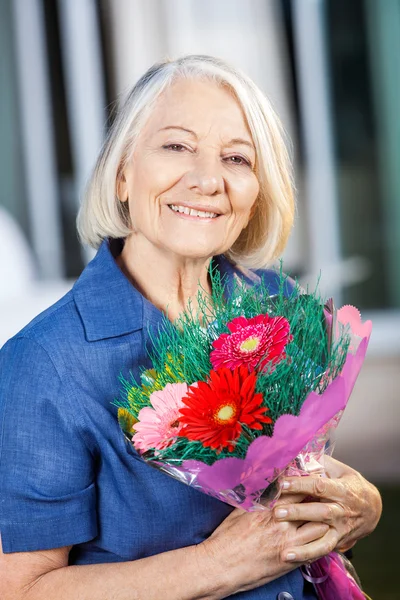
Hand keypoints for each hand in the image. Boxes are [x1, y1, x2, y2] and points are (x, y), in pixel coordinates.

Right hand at [198, 493, 329, 595]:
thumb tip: (264, 485)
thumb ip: (258, 497)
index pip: (297, 489)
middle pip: (314, 507)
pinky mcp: (291, 562)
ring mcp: (290, 543)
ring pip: (321, 528)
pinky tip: (319, 538)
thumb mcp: (240, 510)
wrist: (222, 565)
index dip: (307, 483)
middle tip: (324, 498)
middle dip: (320, 501)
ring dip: (323, 522)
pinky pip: (316, 550)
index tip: (313, 479)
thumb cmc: (227, 538)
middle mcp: (283, 524)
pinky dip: (321, 542)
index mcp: (270, 508)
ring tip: (324, 518)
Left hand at [274, 456, 381, 562]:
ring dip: (301, 541)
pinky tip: (288, 556)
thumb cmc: (348, 483)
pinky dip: (305, 555)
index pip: (319, 486)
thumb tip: (295, 454)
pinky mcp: (337, 541)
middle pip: (319, 512)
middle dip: (298, 512)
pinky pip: (321, 549)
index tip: (282, 483)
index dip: (300, 484)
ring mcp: (340, 528)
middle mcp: (341, 510)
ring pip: (321, 536)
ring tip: (281, 543)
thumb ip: (318, 463)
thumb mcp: (338, 469)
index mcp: (341, 489)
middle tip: (277, 511)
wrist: (371, 508)